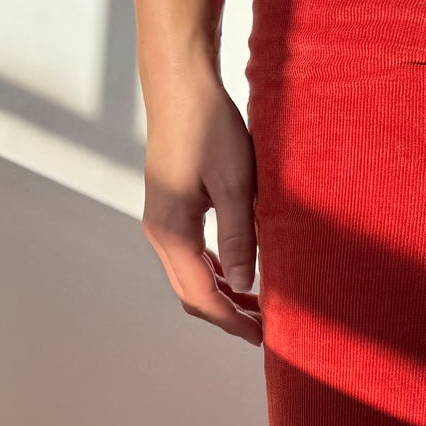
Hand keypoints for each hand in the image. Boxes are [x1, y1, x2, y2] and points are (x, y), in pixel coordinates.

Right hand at [141, 63, 262, 345]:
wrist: (181, 87)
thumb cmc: (210, 129)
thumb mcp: (235, 187)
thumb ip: (238, 239)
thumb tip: (243, 286)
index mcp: (173, 232)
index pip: (204, 297)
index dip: (234, 322)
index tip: (264, 338)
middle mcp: (160, 232)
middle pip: (191, 294)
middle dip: (227, 316)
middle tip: (265, 329)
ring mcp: (161, 221)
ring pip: (189, 276)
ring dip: (221, 296)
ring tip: (258, 307)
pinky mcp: (169, 208)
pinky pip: (189, 255)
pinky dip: (213, 273)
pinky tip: (239, 273)